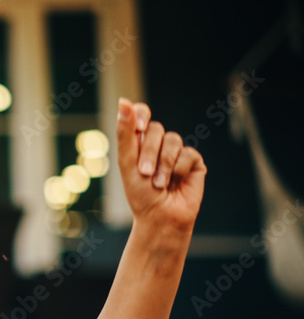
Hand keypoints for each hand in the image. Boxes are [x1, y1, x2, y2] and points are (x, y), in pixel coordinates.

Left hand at [116, 97, 206, 229]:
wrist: (161, 217)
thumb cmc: (140, 194)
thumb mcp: (127, 163)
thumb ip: (126, 133)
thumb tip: (124, 101)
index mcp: (138, 142)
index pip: (140, 114)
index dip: (140, 115)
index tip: (139, 127)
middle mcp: (157, 144)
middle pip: (156, 129)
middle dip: (149, 152)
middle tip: (145, 174)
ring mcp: (176, 151)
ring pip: (173, 140)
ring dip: (163, 164)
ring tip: (159, 184)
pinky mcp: (193, 161)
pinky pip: (188, 153)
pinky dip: (179, 169)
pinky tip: (176, 182)